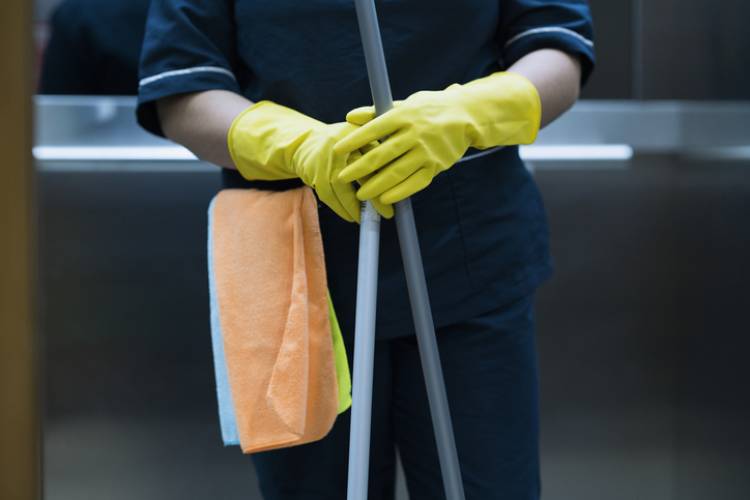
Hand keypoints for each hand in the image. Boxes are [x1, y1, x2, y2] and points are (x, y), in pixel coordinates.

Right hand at [228, 101, 392, 221]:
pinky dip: (342, 210)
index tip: (398, 194)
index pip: (373, 159)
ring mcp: (324, 163)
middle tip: (387, 213)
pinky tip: (353, 217)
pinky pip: (330, 198)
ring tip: (370, 219)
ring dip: (356, 208)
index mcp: (354, 135)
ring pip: (342, 191)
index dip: (386, 178)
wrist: (306, 143)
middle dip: (373, 198)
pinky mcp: (314, 177)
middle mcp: (338, 148)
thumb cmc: (343, 143)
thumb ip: (379, 147)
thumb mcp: (360, 136)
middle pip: (359, 176)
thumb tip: (402, 172)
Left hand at [333, 72, 540, 204]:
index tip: (338, 151)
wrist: (467, 116)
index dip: (355, 140)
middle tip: (342, 178)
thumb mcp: (404, 104)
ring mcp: (427, 150)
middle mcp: (414, 132)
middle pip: (383, 153)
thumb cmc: (430, 109)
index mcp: (404, 115)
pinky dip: (400, 192)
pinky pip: (416, 182)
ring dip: (377, 185)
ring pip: (397, 171)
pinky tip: (385, 198)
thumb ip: (376, 112)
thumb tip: (349, 117)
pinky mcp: (437, 165)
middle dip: (360, 167)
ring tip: (361, 195)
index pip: (374, 128)